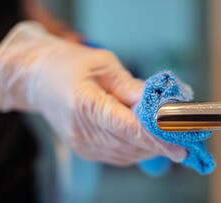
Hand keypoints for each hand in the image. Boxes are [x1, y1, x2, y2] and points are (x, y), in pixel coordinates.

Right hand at [0, 21, 185, 165]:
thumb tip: (157, 103)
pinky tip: (145, 139)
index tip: (180, 145)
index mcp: (84, 103)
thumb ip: (129, 86)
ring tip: (168, 137)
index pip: (128, 128)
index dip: (157, 137)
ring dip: (149, 148)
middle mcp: (82, 130)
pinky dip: (135, 149)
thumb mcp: (102, 64)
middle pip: (130, 144)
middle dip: (159, 143)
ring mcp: (81, 143)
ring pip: (126, 154)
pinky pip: (117, 156)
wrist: (37, 79)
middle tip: (183, 137)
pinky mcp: (83, 149)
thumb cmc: (67, 65)